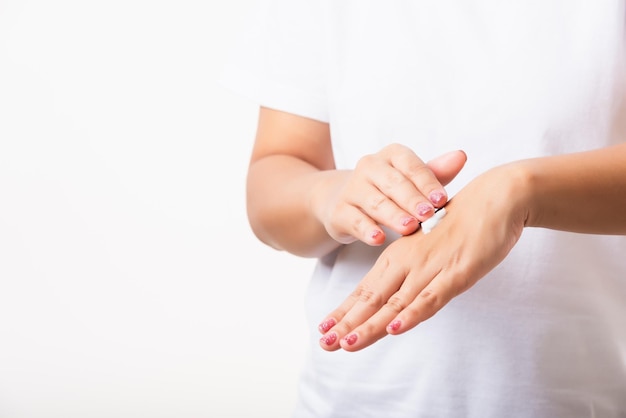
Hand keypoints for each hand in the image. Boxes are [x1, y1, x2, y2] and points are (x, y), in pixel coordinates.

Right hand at [311, 144, 466, 245]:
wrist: (345, 200)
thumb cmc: (389, 190)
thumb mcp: (412, 179)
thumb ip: (435, 172)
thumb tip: (461, 156)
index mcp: (391, 155)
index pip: (411, 166)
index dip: (427, 182)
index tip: (442, 200)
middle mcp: (369, 166)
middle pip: (393, 183)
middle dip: (412, 200)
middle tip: (428, 215)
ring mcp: (352, 189)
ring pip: (375, 202)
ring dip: (393, 216)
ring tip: (409, 228)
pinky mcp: (340, 211)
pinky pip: (354, 220)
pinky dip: (367, 230)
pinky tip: (379, 238)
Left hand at [317, 163, 529, 350]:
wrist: (497, 196)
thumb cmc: (462, 221)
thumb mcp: (430, 247)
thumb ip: (415, 268)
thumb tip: (403, 292)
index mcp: (399, 255)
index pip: (366, 289)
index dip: (345, 311)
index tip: (324, 330)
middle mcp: (408, 261)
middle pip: (372, 299)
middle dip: (347, 324)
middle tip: (324, 344)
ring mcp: (431, 267)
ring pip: (395, 303)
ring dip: (371, 325)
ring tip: (347, 344)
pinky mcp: (456, 272)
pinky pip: (431, 297)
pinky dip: (412, 314)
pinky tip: (394, 329)